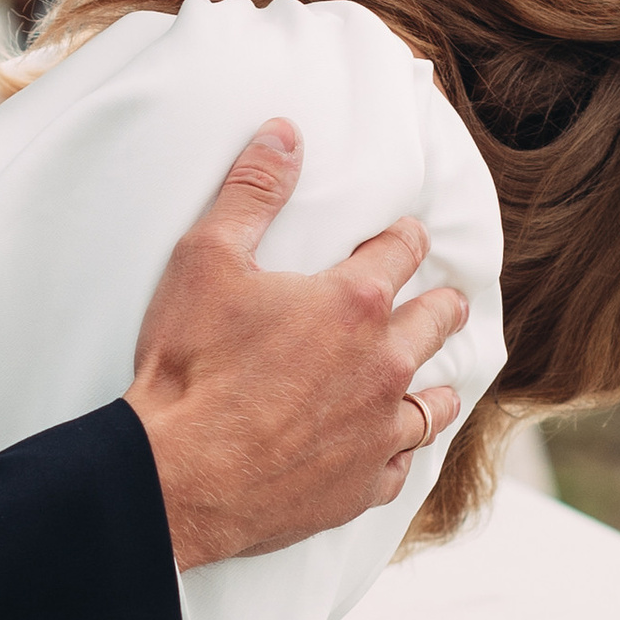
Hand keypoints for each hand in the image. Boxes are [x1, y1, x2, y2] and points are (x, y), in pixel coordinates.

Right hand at [123, 119, 467, 569]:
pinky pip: (400, 465)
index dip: (402, 237)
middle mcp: (382, 363)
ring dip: (435, 383)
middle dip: (440, 303)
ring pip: (435, 401)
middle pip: (437, 319)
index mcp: (353, 302)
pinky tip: (388, 449)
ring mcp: (378, 428)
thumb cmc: (189, 366)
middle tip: (440, 300)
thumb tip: (284, 133)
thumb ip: (251, 193)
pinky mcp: (362, 485)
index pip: (401, 250)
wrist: (178, 475)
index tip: (401, 236)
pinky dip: (397, 452)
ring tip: (431, 380)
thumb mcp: (206, 260)